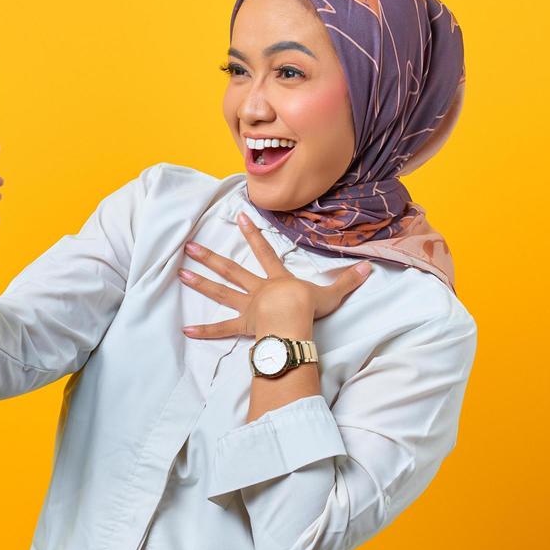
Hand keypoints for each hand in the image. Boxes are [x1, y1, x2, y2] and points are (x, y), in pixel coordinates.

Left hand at [178, 211, 372, 338]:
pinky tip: (186, 330)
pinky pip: (222, 329)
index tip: (240, 217)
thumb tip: (368, 269)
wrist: (293, 322)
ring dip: (201, 284)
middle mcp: (258, 290)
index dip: (253, 235)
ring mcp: (248, 307)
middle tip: (190, 247)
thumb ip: (347, 281)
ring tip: (181, 274)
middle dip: (211, 257)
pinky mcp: (244, 327)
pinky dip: (205, 331)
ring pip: (220, 293)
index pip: (264, 252)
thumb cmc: (310, 309)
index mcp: (277, 280)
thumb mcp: (332, 293)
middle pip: (232, 270)